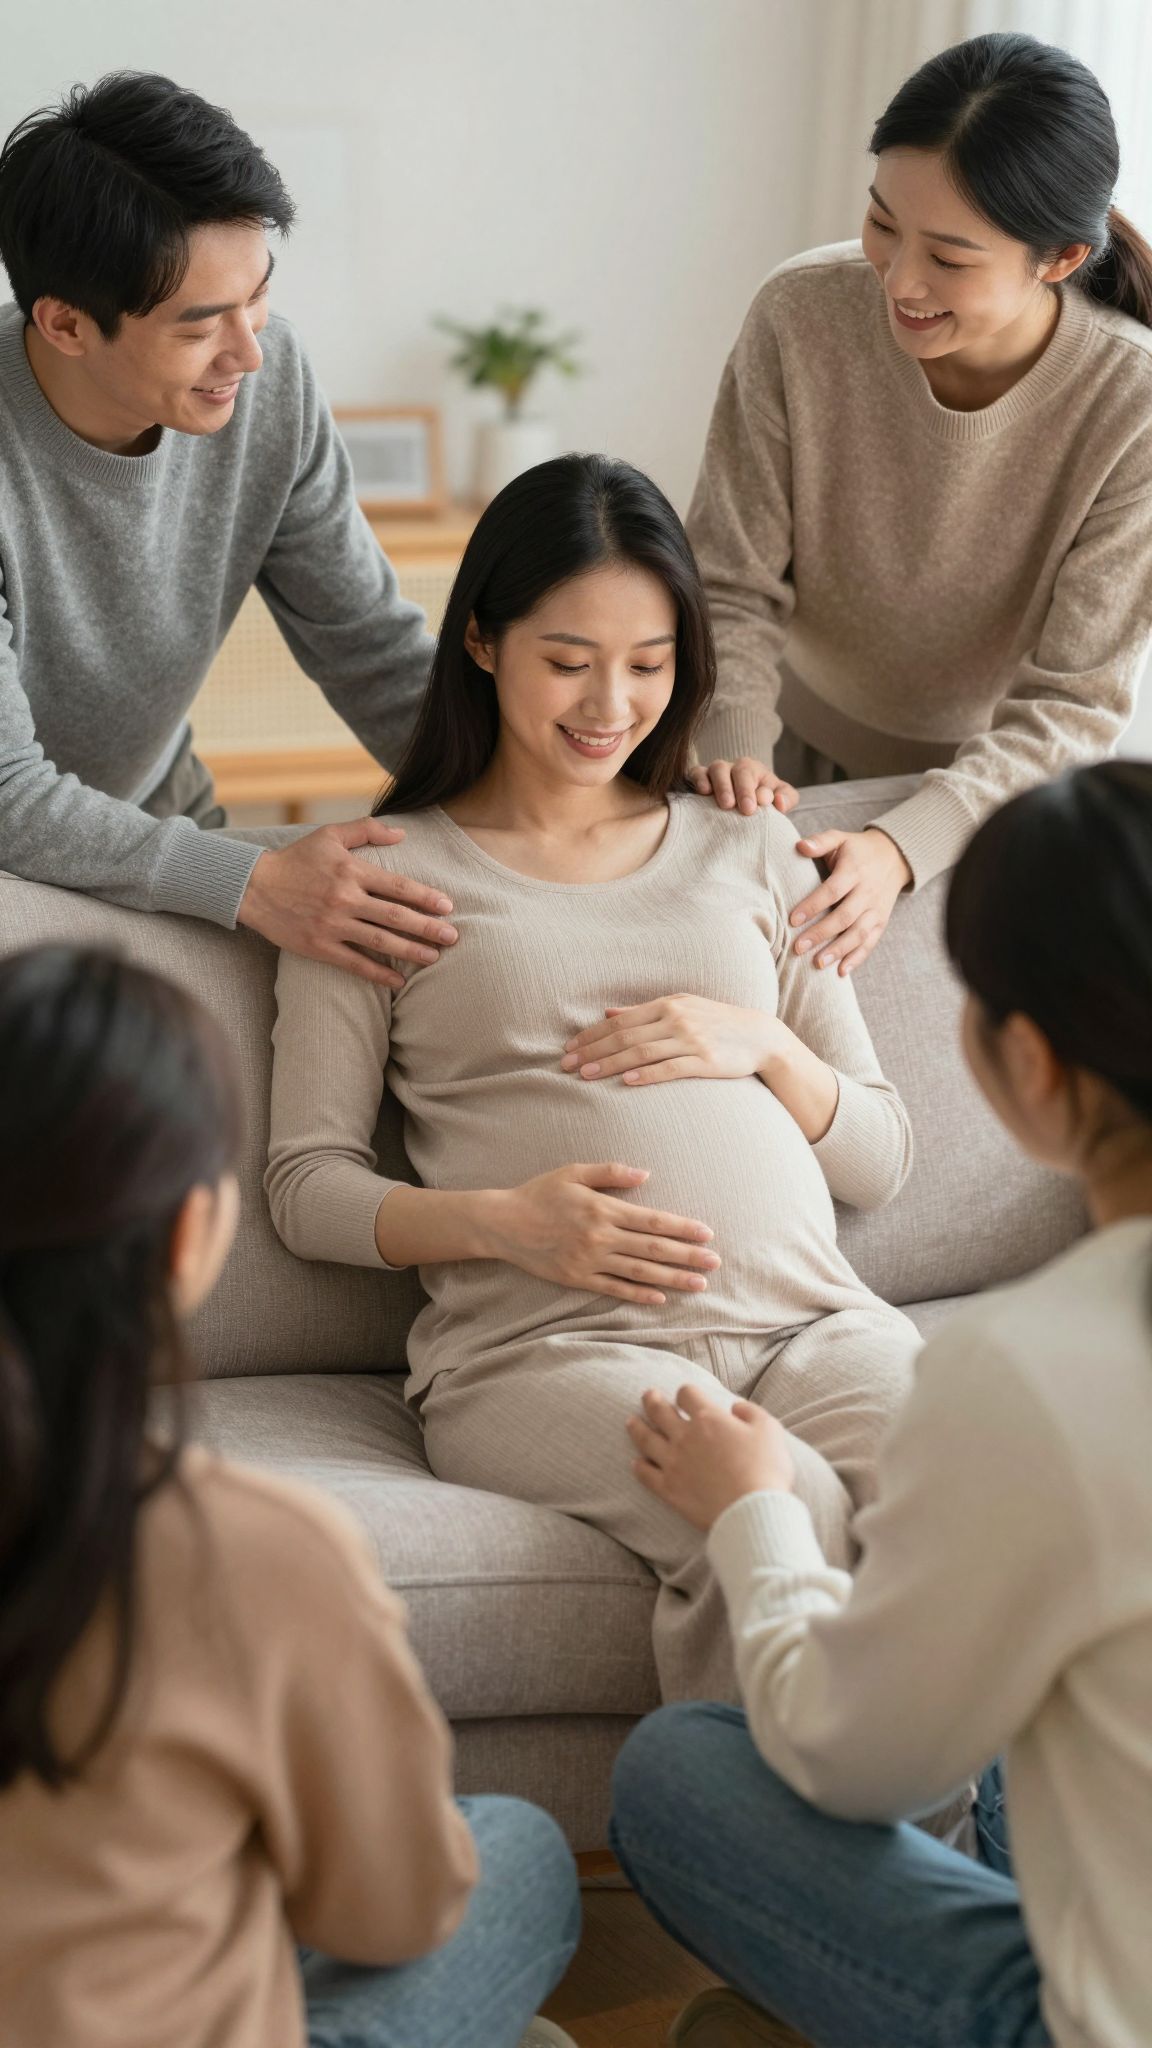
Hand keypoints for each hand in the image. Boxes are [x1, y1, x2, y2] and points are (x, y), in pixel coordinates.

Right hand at [237, 819, 458, 986]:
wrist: (254, 887)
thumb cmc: (296, 859)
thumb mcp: (330, 835)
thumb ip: (367, 830)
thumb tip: (402, 833)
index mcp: (352, 871)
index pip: (398, 886)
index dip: (425, 897)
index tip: (447, 906)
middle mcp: (345, 898)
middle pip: (396, 916)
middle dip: (428, 927)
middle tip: (453, 937)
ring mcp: (332, 924)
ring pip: (380, 941)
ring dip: (411, 951)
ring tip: (434, 958)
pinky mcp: (319, 946)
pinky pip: (355, 963)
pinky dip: (379, 974)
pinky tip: (398, 981)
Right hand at [480, 1163, 719, 1305]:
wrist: (503, 1223)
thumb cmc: (540, 1193)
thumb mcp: (573, 1172)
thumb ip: (611, 1173)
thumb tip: (646, 1174)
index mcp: (603, 1209)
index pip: (653, 1221)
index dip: (683, 1228)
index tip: (707, 1234)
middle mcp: (600, 1237)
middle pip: (653, 1249)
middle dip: (688, 1256)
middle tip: (715, 1262)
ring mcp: (589, 1261)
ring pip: (639, 1272)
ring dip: (672, 1278)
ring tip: (698, 1284)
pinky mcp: (577, 1278)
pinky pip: (614, 1289)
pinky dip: (639, 1294)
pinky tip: (660, 1298)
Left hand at [562, 996, 783, 1086]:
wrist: (759, 1036)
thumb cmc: (716, 1021)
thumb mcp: (681, 1007)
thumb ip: (643, 1011)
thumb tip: (607, 1013)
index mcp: (667, 1005)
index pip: (620, 1021)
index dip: (592, 1035)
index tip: (569, 1049)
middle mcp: (676, 1019)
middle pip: (625, 1036)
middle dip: (592, 1051)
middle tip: (567, 1066)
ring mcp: (690, 1040)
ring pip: (642, 1052)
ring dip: (611, 1064)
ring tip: (586, 1076)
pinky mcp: (705, 1061)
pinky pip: (670, 1068)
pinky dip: (647, 1074)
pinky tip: (627, 1082)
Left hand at [627, 1385, 794, 1530]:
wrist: (751, 1510)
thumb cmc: (766, 1470)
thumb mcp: (769, 1430)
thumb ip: (750, 1412)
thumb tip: (735, 1407)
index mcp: (709, 1419)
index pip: (688, 1394)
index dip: (687, 1392)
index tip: (687, 1396)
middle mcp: (686, 1437)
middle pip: (660, 1412)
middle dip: (652, 1401)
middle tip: (647, 1395)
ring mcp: (674, 1463)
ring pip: (647, 1440)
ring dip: (637, 1428)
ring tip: (630, 1421)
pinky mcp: (669, 1489)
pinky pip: (647, 1474)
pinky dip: (639, 1467)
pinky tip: (635, 1463)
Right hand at [689, 757, 797, 815]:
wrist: (742, 806)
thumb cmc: (761, 801)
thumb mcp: (780, 797)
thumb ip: (787, 798)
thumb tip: (779, 802)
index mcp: (754, 769)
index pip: (752, 774)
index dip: (752, 791)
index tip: (751, 809)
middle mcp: (735, 768)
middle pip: (737, 770)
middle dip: (740, 789)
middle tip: (742, 809)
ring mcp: (716, 772)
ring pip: (717, 769)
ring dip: (721, 786)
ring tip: (726, 805)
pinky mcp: (700, 778)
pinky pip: (697, 773)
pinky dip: (699, 780)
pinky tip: (703, 792)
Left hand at [790, 827, 911, 975]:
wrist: (894, 856)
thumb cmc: (856, 849)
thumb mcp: (840, 838)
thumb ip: (820, 841)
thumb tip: (799, 846)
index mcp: (855, 870)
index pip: (832, 891)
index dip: (813, 906)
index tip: (792, 919)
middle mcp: (868, 892)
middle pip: (844, 916)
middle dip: (821, 934)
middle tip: (798, 948)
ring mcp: (876, 909)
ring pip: (858, 933)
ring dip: (839, 950)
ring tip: (817, 963)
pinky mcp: (882, 921)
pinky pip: (871, 942)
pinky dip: (858, 958)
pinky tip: (841, 972)